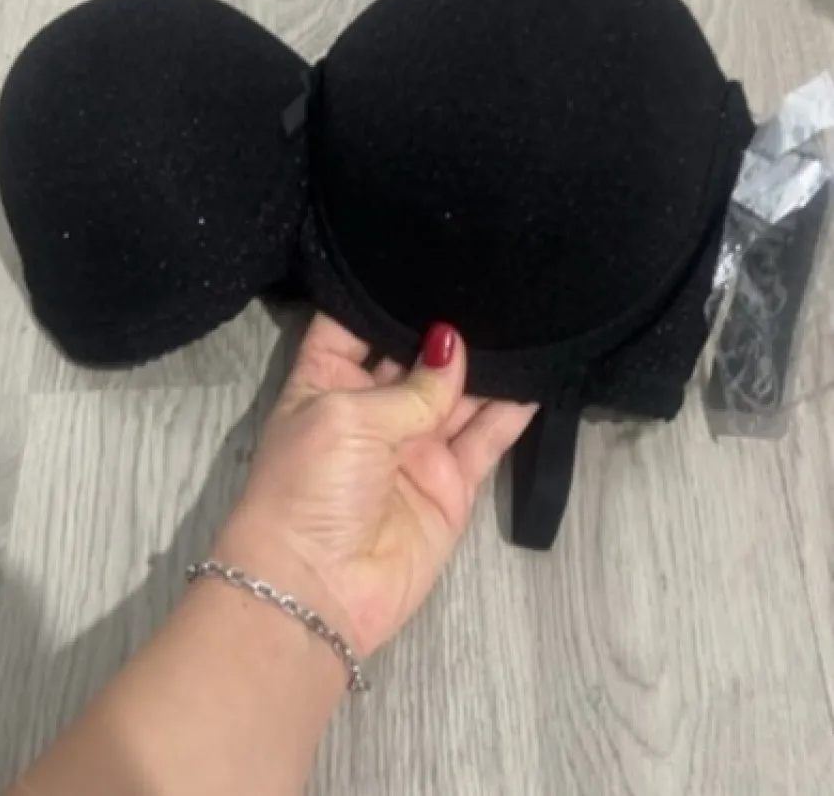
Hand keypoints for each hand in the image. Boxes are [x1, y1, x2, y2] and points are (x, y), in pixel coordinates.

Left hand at [218, 314, 535, 657]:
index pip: (353, 325)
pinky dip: (511, 412)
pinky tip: (536, 376)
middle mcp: (372, 408)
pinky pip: (486, 439)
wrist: (318, 589)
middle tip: (489, 280)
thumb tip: (451, 343)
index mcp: (326, 381)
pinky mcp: (450, 483)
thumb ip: (412, 386)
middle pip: (414, 356)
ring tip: (522, 318)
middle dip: (444, 326)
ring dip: (486, 365)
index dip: (381, 294)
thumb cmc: (311, 485)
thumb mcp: (348, 417)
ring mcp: (414, 446)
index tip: (423, 258)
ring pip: (458, 394)